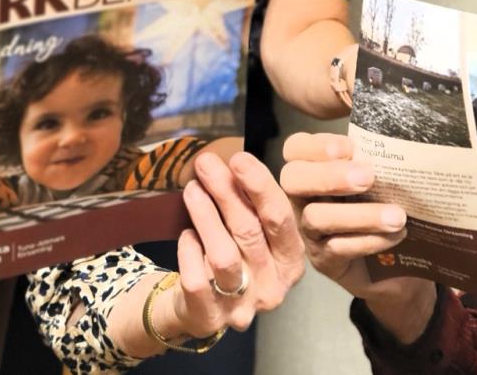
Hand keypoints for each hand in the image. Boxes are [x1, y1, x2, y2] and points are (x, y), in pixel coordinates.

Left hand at [152, 150, 304, 342]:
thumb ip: (251, 204)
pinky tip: (186, 234)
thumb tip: (234, 162)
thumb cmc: (234, 257)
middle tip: (206, 163)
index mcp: (290, 262)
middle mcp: (272, 287)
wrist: (201, 307)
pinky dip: (189, 250)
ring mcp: (242, 306)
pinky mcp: (210, 317)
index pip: (280, 219)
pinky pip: (197, 279)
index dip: (259, 187)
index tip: (238, 158)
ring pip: (223, 256)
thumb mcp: (253, 233)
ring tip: (192, 188)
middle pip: (250, 233)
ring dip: (206, 216)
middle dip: (226, 192)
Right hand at [279, 132, 435, 341]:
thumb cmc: (381, 203)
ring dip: (360, 216)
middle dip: (329, 176)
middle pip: (293, 179)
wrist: (391, 260)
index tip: (350, 148)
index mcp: (312, 167)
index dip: (317, 146)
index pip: (295, 148)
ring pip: (316, 217)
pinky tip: (397, 236)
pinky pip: (338, 249)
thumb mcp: (377, 174)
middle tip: (368, 177)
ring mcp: (308, 230)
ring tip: (398, 216)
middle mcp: (301, 197)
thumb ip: (375, 152)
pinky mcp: (323, 260)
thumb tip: (396, 131)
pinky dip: (369, 241)